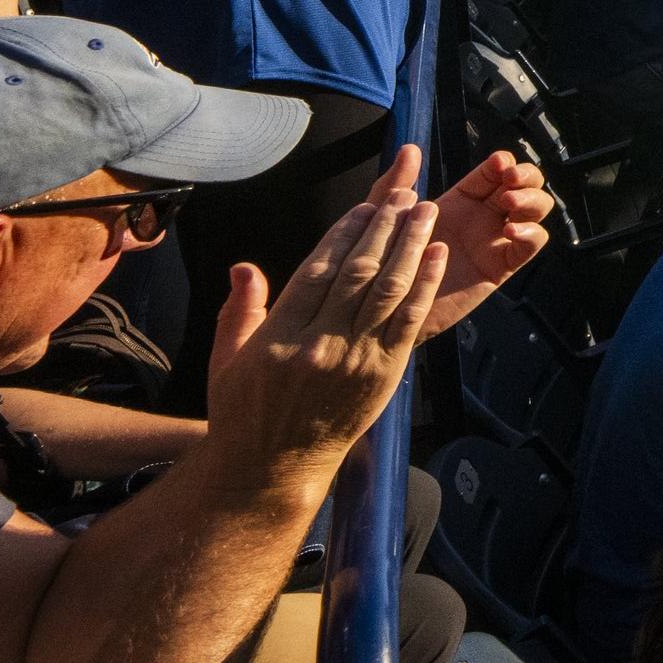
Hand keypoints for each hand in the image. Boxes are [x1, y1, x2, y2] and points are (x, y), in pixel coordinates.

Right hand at [198, 194, 448, 502]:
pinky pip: (408, 321)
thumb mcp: (226, 359)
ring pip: (388, 290)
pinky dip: (425, 285)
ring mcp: (355, 360)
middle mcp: (319, 344)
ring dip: (411, 246)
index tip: (364, 206)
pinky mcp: (383, 375)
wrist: (273, 468)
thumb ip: (238, 311)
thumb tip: (243, 268)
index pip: (318, 270)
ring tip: (426, 212)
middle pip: (358, 272)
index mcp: (278, 335)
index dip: (344, 233)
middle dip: (384, 228)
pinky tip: (437, 256)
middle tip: (404, 195)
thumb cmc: (245, 412)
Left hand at [383, 146, 550, 330]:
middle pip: (524, 186)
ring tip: (510, 204)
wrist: (385, 310)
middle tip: (510, 181)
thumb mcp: (383, 218)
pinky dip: (531, 233)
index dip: (503, 163)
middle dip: (526, 176)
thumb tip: (409, 147)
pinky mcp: (501, 267)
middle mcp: (483, 218)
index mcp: (461, 200)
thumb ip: (396, 184)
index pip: (495, 172)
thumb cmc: (381, 264)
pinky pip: (530, 246)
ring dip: (531, 201)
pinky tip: (512, 231)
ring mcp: (495, 242)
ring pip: (535, 211)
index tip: (498, 163)